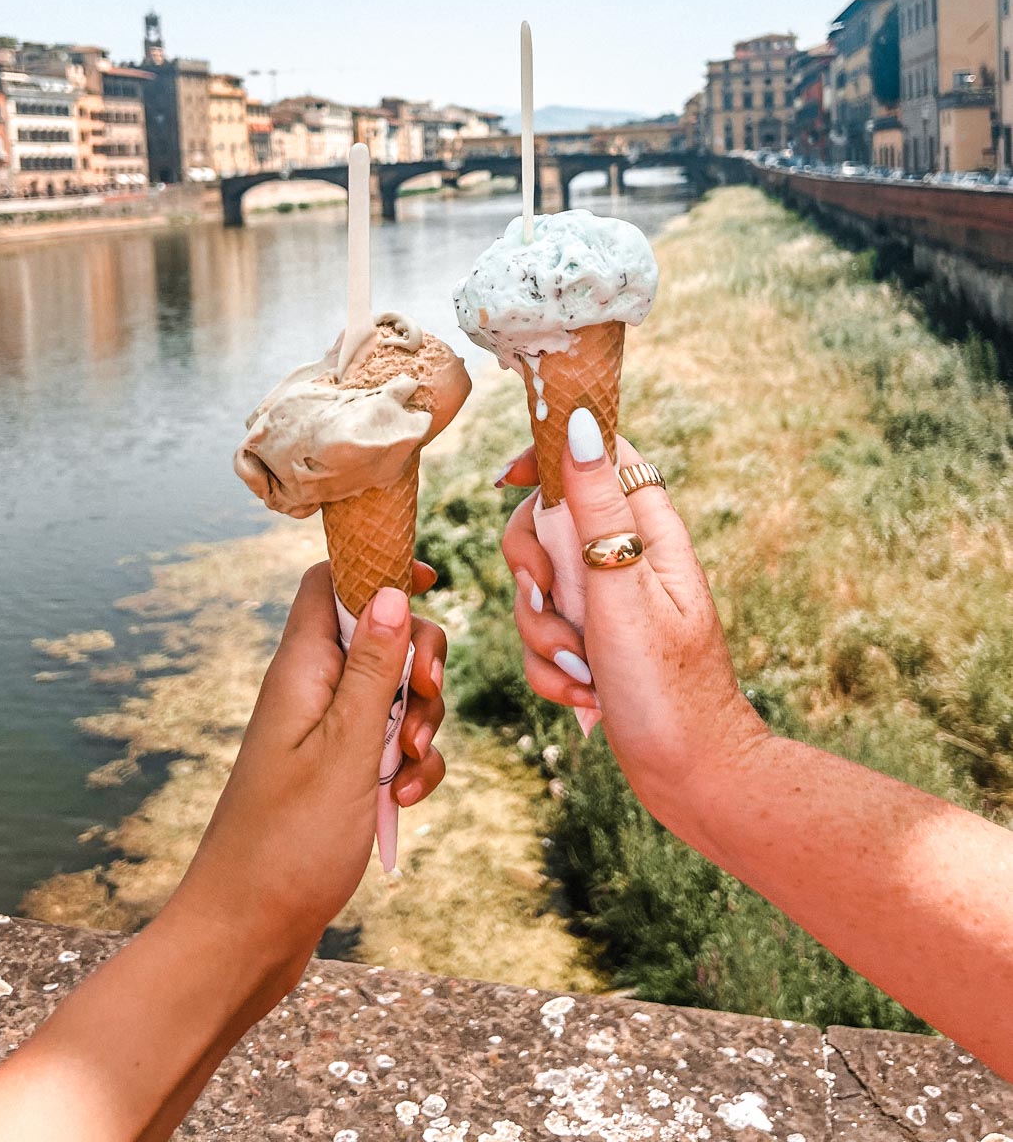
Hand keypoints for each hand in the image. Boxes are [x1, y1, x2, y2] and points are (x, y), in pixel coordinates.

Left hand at [174, 560, 446, 970]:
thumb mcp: (346, 748)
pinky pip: (390, 748)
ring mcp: (325, 735)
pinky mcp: (339, 775)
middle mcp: (310, 692)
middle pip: (381, 635)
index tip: (428, 581)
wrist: (247, 935)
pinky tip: (400, 805)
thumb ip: (374, 667)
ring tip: (402, 776)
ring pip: (395, 695)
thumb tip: (392, 588)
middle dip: (421, 665)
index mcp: (301, 669)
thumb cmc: (286, 844)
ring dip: (420, 726)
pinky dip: (408, 769)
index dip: (377, 568)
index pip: (331, 581)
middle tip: (422, 704)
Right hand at [500, 418, 765, 821]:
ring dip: (543, 634)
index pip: (597, 455)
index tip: (510, 481)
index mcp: (648, 530)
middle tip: (553, 602)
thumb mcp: (623, 591)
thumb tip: (580, 423)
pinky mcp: (592, 645)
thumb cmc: (669, 687)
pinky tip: (585, 696)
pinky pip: (544, 638)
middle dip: (533, 571)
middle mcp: (627, 558)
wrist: (692, 778)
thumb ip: (597, 509)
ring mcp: (609, 603)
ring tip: (583, 670)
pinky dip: (552, 669)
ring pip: (538, 589)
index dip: (550, 455)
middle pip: (548, 524)